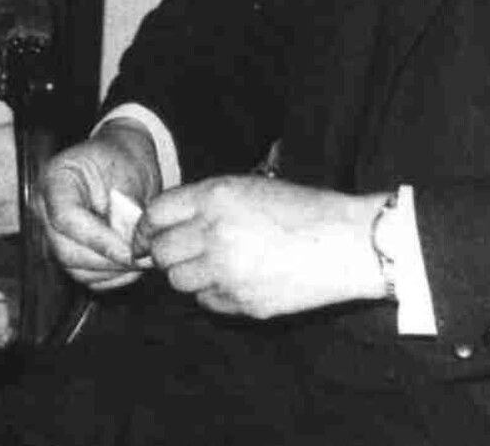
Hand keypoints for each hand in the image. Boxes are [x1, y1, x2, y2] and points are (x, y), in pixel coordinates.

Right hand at [35, 119, 161, 291]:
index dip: (98, 239)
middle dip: (108, 260)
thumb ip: (126, 207)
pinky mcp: (68, 253)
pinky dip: (111, 277)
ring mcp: (54, 234)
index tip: (129, 250)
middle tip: (141, 259)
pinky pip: (86, 276)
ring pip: (76, 268)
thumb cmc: (123, 159)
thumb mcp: (129, 172)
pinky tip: (133, 264)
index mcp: (55, 179)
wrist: (122, 160)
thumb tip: (131, 243)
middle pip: (66, 250)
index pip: (66, 217)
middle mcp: (46, 210)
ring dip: (112, 271)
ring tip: (142, 261)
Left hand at [142, 175, 384, 318]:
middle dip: (164, 255)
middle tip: (180, 254)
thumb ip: (209, 202)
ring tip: (214, 265)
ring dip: (189, 276)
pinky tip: (237, 281)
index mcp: (215, 196)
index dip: (145, 228)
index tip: (144, 238)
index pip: (157, 213)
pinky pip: (208, 302)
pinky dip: (214, 295)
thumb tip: (170, 223)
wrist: (345, 242)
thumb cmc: (304, 209)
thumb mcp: (252, 186)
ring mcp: (225, 271)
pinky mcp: (240, 302)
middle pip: (162, 253)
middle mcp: (213, 232)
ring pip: (180, 283)